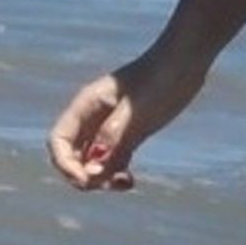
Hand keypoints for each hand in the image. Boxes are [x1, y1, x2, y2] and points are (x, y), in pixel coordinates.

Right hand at [47, 46, 205, 190]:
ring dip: (101, 178)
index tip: (86, 180)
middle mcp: (94, 117)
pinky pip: (111, 161)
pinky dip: (116, 174)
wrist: (186, 61)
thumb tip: (92, 172)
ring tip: (126, 182)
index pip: (59, 141)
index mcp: (87, 105)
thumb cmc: (161, 78)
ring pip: (92, 161)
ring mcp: (111, 126)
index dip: (65, 165)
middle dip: (85, 175)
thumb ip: (114, 139)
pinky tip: (131, 181)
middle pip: (72, 156)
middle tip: (111, 183)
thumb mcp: (138, 110)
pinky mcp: (129, 133)